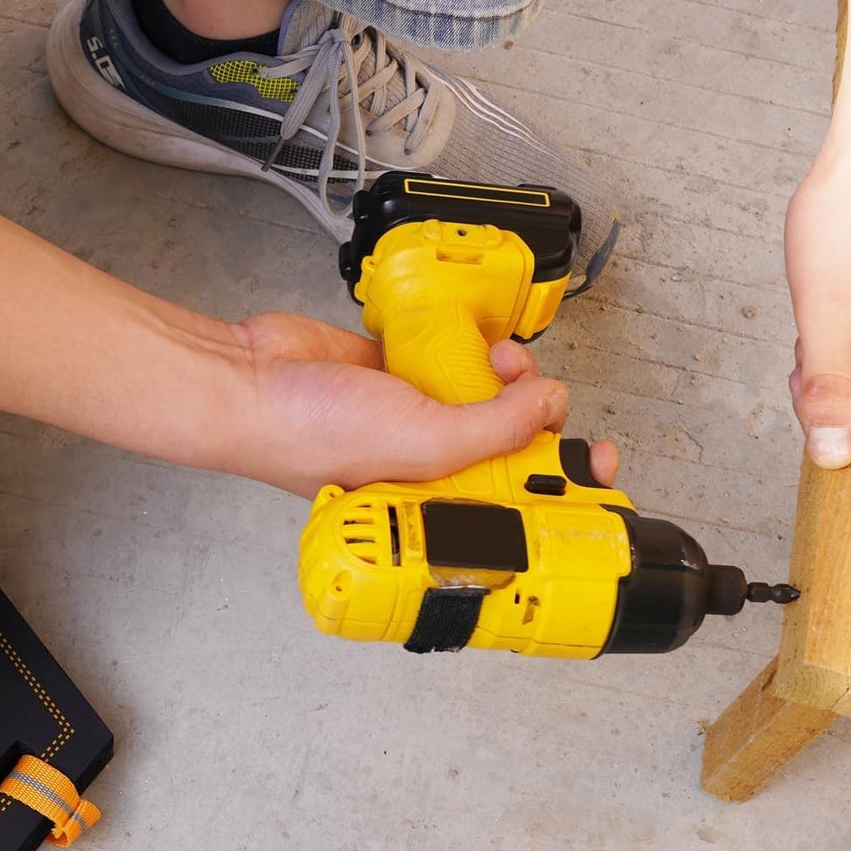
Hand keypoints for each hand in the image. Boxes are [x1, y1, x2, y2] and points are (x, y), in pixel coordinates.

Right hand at [222, 313, 618, 497]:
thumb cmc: (310, 436)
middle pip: (510, 447)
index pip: (515, 507)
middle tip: (544, 399)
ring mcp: (415, 419)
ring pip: (488, 400)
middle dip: (538, 420)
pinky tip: (479, 343)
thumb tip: (552, 406)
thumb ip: (495, 429)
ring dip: (509, 378)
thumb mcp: (424, 441)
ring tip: (501, 362)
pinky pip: (453, 362)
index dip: (561, 489)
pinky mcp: (399, 375)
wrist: (252, 380)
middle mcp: (429, 467)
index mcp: (434, 505)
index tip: (598, 464)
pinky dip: (472, 350)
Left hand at [786, 118, 850, 465]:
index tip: (813, 398)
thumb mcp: (824, 316)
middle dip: (833, 382)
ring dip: (838, 356)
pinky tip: (840, 300)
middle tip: (811, 344)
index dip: (843, 429)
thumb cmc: (850, 223)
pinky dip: (850, 332)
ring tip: (831, 308)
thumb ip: (828, 390)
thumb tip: (832, 454)